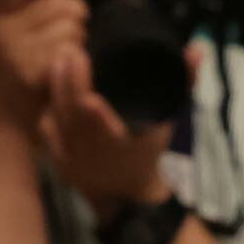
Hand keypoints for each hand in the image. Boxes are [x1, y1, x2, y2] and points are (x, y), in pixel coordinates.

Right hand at [0, 0, 88, 134]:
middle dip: (76, 14)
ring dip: (79, 39)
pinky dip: (77, 60)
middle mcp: (2, 28)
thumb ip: (17, 16)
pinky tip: (67, 71)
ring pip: (71, 27)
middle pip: (59, 2)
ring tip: (69, 55)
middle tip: (74, 30)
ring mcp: (18, 49)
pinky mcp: (35, 70)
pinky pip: (72, 51)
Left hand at [36, 44, 194, 220]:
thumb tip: (196, 49)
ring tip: (58, 61)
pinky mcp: (59, 160)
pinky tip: (50, 90)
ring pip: (56, 117)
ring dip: (55, 89)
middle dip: (68, 80)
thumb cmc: (148, 148)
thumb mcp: (169, 118)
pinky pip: (46, 129)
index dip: (88, 96)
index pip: (100, 118)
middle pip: (73, 111)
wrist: (127, 193)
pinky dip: (48, 109)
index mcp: (125, 142)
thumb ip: (184, 82)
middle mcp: (96, 151)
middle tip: (69, 52)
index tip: (82, 60)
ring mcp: (75, 158)